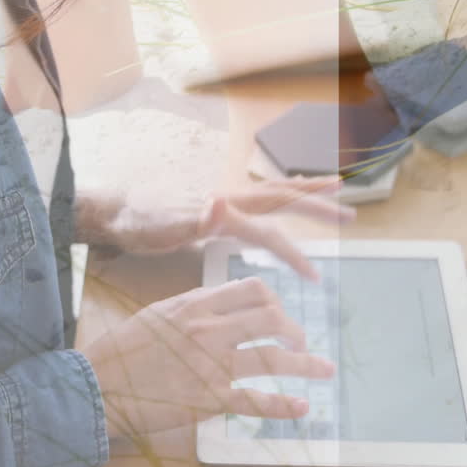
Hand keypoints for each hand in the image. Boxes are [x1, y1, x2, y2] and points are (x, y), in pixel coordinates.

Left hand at [77, 174, 353, 281]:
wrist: (114, 210)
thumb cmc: (138, 223)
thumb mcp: (164, 226)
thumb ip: (194, 217)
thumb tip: (218, 202)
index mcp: (223, 211)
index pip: (269, 233)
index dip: (293, 255)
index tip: (315, 277)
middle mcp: (228, 200)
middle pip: (282, 198)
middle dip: (318, 204)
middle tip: (352, 209)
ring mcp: (222, 200)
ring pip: (272, 193)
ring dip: (303, 193)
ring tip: (332, 189)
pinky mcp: (214, 206)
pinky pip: (256, 202)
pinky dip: (277, 200)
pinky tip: (279, 208)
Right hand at [80, 275, 335, 439]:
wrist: (98, 385)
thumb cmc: (122, 350)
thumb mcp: (158, 313)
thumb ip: (193, 306)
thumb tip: (220, 300)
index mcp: (196, 305)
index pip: (252, 289)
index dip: (275, 299)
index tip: (279, 313)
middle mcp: (209, 330)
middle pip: (271, 318)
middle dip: (294, 329)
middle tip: (300, 342)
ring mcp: (211, 365)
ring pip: (273, 358)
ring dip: (306, 364)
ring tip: (323, 369)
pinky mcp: (209, 399)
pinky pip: (256, 401)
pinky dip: (285, 406)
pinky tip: (302, 407)